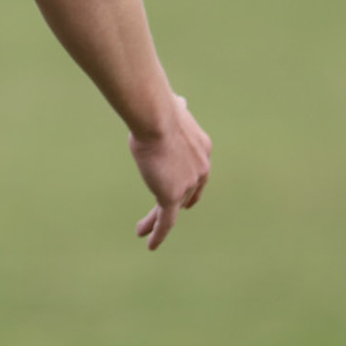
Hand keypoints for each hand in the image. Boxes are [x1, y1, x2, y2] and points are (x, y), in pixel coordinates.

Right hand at [129, 94, 211, 250]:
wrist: (157, 118)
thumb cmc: (159, 108)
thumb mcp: (172, 107)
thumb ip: (178, 108)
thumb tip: (180, 101)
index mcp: (203, 149)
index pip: (197, 173)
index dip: (191, 186)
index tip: (184, 195)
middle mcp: (200, 169)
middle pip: (187, 193)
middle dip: (176, 204)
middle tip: (162, 214)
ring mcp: (188, 185)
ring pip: (173, 209)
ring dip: (157, 220)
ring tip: (142, 230)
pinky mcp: (172, 196)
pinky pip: (166, 221)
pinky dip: (159, 233)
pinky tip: (150, 244)